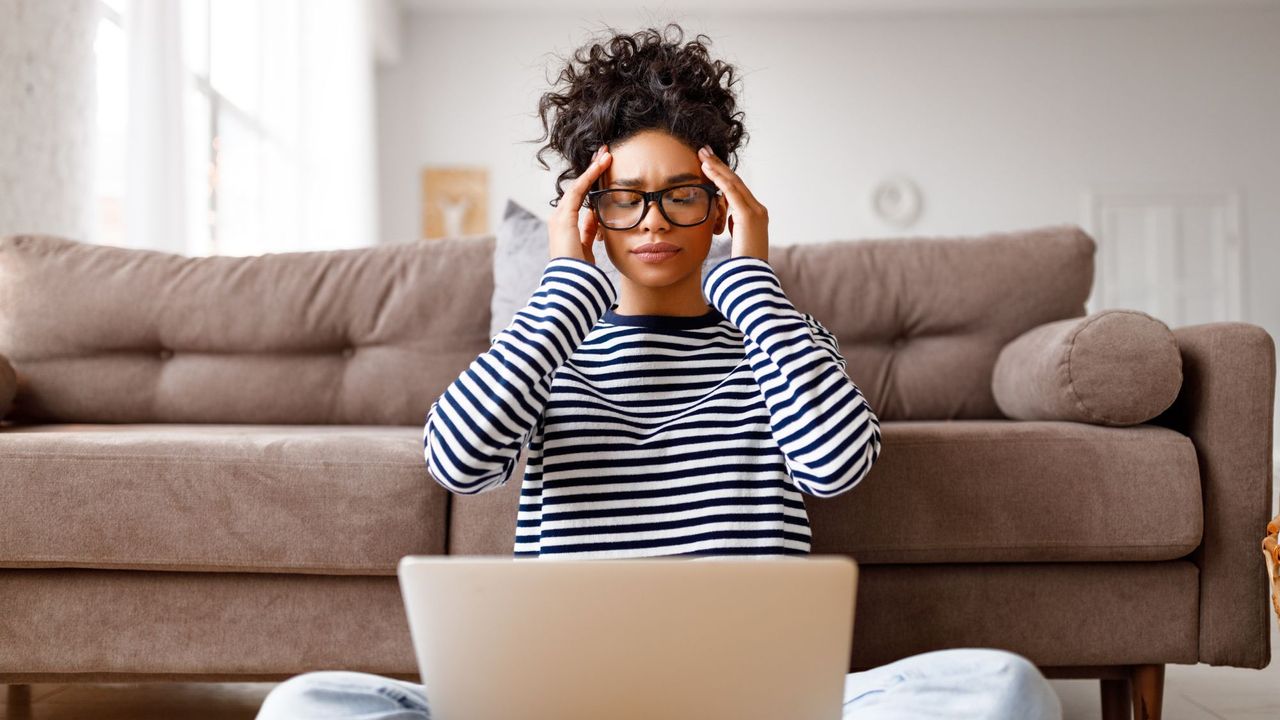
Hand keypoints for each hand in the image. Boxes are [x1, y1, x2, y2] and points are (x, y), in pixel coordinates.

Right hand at [549, 144, 611, 264]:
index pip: (580, 199)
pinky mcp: (564, 217)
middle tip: (605, 154)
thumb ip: (589, 232)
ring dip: (592, 169)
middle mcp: (559, 218)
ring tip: (606, 154)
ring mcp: (560, 216)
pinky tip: (601, 165)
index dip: (592, 184)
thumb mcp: (587, 247)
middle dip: (591, 171)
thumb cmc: (579, 272)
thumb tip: (595, 216)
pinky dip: (590, 176)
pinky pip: (578, 190)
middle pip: (578, 188)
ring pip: (578, 185)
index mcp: (565, 226)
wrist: (570, 284)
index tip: (604, 172)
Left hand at [698, 145, 768, 261]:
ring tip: (702, 155)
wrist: (752, 279)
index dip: (722, 175)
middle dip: (719, 165)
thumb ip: (732, 227)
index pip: (736, 190)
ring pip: (733, 182)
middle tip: (704, 150)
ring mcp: (756, 211)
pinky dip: (718, 179)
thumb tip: (723, 221)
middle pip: (735, 181)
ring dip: (716, 167)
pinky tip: (706, 169)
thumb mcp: (736, 241)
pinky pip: (731, 192)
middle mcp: (758, 210)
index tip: (709, 164)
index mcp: (755, 215)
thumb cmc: (741, 265)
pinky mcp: (749, 216)